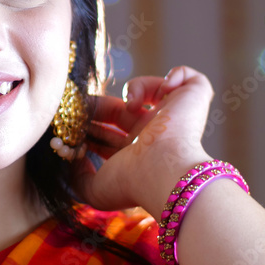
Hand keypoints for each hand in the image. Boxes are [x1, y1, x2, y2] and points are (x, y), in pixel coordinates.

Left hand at [73, 65, 214, 215]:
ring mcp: (175, 116)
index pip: (108, 134)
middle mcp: (155, 134)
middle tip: (81, 107)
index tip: (70, 124)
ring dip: (134, 89)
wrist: (163, 170)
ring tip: (130, 105)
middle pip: (122, 111)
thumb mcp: (93, 189)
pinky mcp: (194, 98)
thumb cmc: (131, 182)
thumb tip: (73, 157)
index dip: (88, 127)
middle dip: (99, 107)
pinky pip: (188, 76)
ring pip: (152, 90)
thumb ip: (76, 177)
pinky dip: (175, 74)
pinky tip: (163, 90)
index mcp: (134, 155)